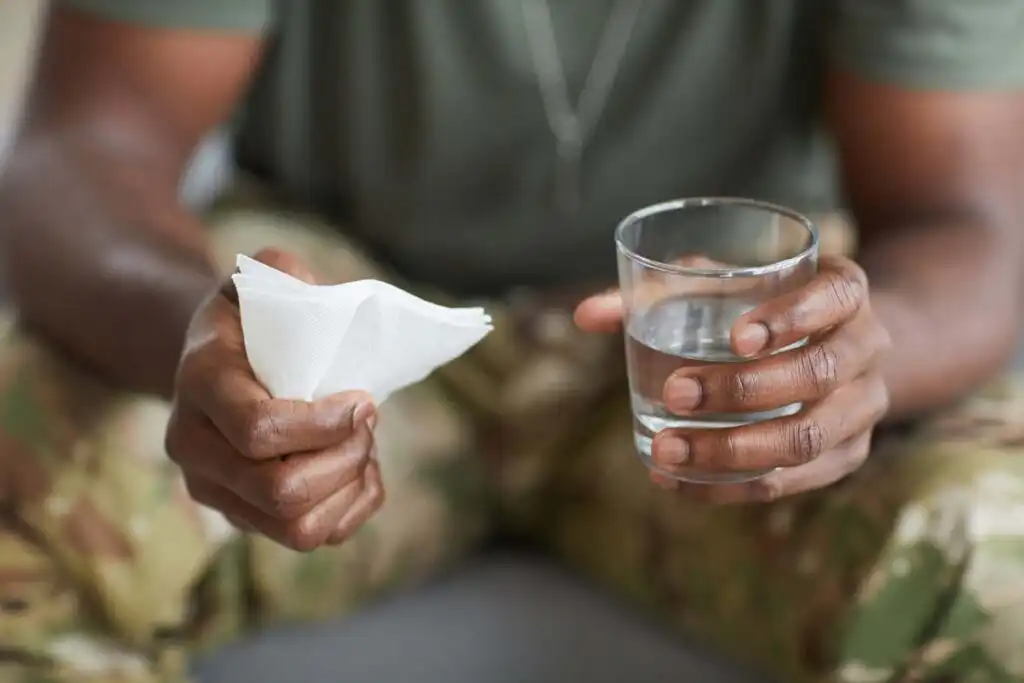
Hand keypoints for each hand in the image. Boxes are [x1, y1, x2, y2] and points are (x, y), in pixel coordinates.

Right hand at [165, 249, 383, 549]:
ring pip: (299, 530)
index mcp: (200, 382)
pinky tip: (359, 465)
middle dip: (345, 457)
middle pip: (281, 493)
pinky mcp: (250, 516)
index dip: (324, 424)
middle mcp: (195, 449)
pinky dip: (355, 505)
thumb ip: (283, 271)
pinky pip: (317, 537)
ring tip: (364, 443)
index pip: (258, 431)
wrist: (221, 361)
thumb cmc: (252, 318)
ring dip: (349, 486)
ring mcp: (219, 491)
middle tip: (368, 416)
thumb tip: (316, 291)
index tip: (362, 398)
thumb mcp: (260, 279)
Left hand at [575, 256, 891, 503]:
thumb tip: (585, 314)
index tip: (736, 336)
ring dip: (733, 449)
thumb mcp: (720, 281)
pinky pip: (792, 481)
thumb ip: (657, 291)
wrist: (833, 340)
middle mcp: (868, 346)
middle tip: (675, 394)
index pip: (833, 298)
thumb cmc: (759, 303)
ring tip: (666, 449)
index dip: (790, 318)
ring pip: (807, 438)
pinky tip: (678, 481)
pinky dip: (732, 487)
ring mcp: (864, 406)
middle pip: (818, 374)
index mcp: (845, 289)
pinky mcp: (846, 454)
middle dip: (742, 389)